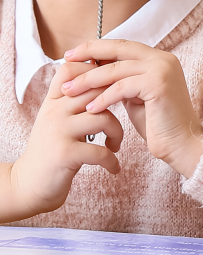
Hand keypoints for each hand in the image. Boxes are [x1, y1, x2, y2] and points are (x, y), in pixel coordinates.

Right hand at [5, 62, 122, 222]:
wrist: (28, 186)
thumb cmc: (51, 150)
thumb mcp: (57, 120)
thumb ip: (74, 101)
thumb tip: (104, 80)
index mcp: (53, 101)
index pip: (70, 69)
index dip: (94, 70)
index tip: (110, 84)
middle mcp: (54, 111)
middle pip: (95, 90)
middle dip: (116, 102)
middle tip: (122, 116)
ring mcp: (59, 131)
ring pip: (103, 118)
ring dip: (117, 133)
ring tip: (115, 144)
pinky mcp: (65, 154)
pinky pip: (100, 151)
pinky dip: (112, 161)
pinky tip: (113, 166)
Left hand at [62, 40, 202, 177]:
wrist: (182, 146)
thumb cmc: (158, 126)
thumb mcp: (137, 97)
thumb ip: (123, 81)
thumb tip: (97, 72)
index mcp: (158, 58)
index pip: (122, 46)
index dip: (97, 48)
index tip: (74, 54)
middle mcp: (162, 59)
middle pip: (118, 50)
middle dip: (89, 54)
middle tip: (65, 61)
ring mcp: (162, 69)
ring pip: (117, 69)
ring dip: (90, 80)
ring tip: (69, 90)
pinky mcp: (159, 84)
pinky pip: (122, 88)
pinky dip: (103, 98)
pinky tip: (89, 108)